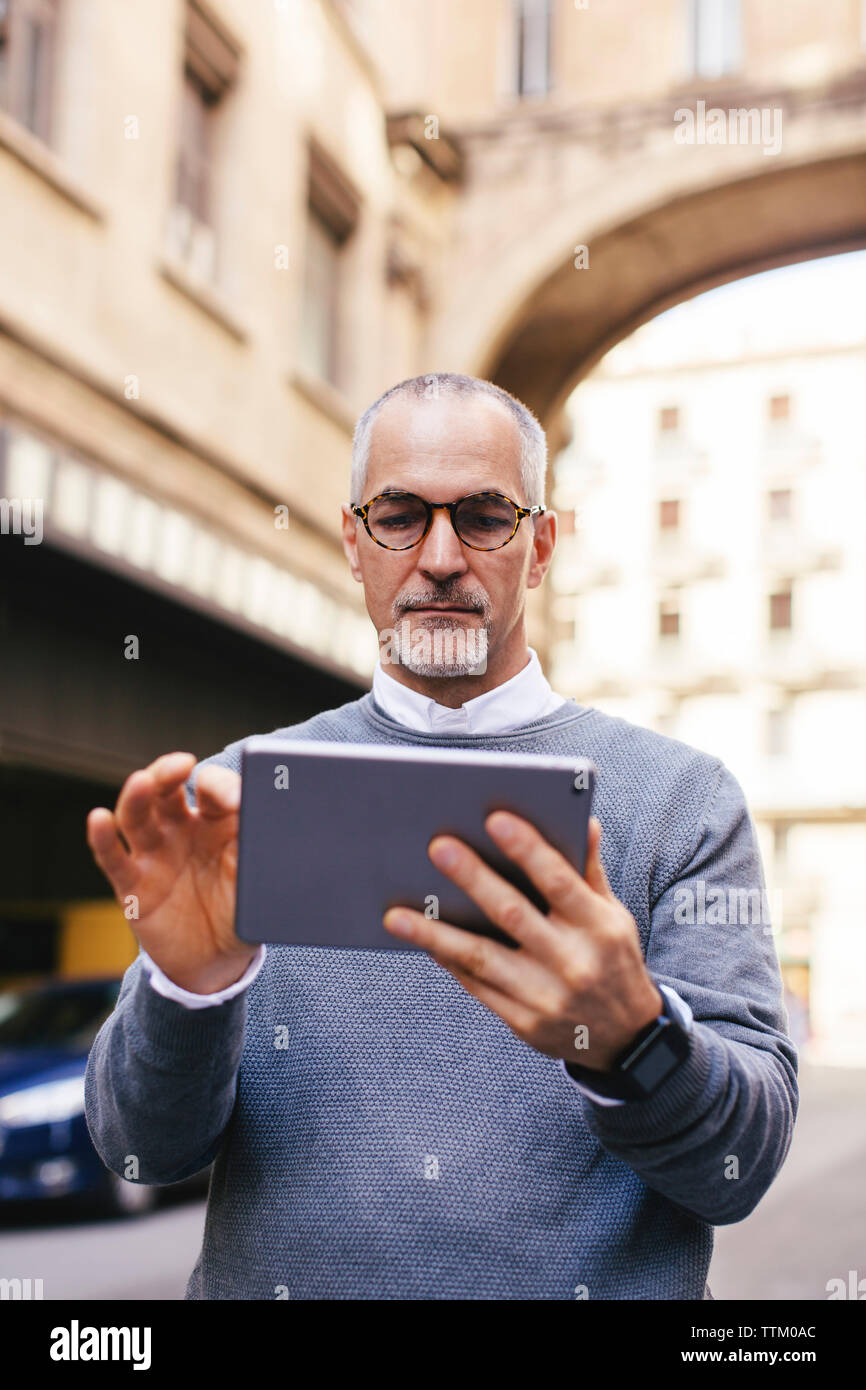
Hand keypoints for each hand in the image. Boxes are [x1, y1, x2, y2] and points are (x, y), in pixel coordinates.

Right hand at [86, 752, 255, 994]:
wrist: (219, 962)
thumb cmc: (242, 911)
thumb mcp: (258, 879)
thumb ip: (262, 850)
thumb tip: (278, 825)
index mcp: (216, 820)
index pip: (211, 789)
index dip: (220, 787)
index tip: (234, 799)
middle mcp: (181, 829)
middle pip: (167, 789)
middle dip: (170, 772)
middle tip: (182, 765)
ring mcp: (155, 853)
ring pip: (137, 816)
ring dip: (137, 796)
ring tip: (142, 783)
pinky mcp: (131, 884)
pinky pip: (112, 857)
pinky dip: (102, 837)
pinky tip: (98, 819)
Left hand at [383, 813, 662, 1069]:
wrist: (627, 1038)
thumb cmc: (612, 960)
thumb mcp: (613, 915)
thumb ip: (590, 871)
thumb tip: (583, 820)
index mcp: (599, 927)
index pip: (560, 881)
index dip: (528, 850)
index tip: (495, 819)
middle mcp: (572, 962)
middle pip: (513, 914)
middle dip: (474, 879)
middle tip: (439, 847)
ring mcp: (546, 996)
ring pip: (481, 958)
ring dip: (435, 934)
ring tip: (397, 914)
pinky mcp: (524, 1023)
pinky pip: (477, 986)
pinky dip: (448, 961)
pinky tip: (422, 939)